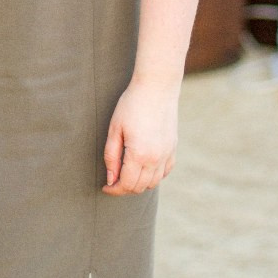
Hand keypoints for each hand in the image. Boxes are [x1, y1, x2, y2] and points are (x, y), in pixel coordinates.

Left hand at [102, 79, 178, 195]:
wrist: (156, 87)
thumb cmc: (131, 104)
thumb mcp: (115, 129)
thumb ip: (111, 156)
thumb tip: (111, 179)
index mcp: (139, 154)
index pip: (127, 184)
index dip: (114, 189)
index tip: (105, 186)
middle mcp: (156, 159)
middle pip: (140, 187)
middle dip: (124, 188)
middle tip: (113, 180)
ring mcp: (167, 154)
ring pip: (153, 183)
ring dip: (139, 183)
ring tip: (126, 173)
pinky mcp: (173, 148)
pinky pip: (164, 172)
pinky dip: (153, 175)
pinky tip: (143, 167)